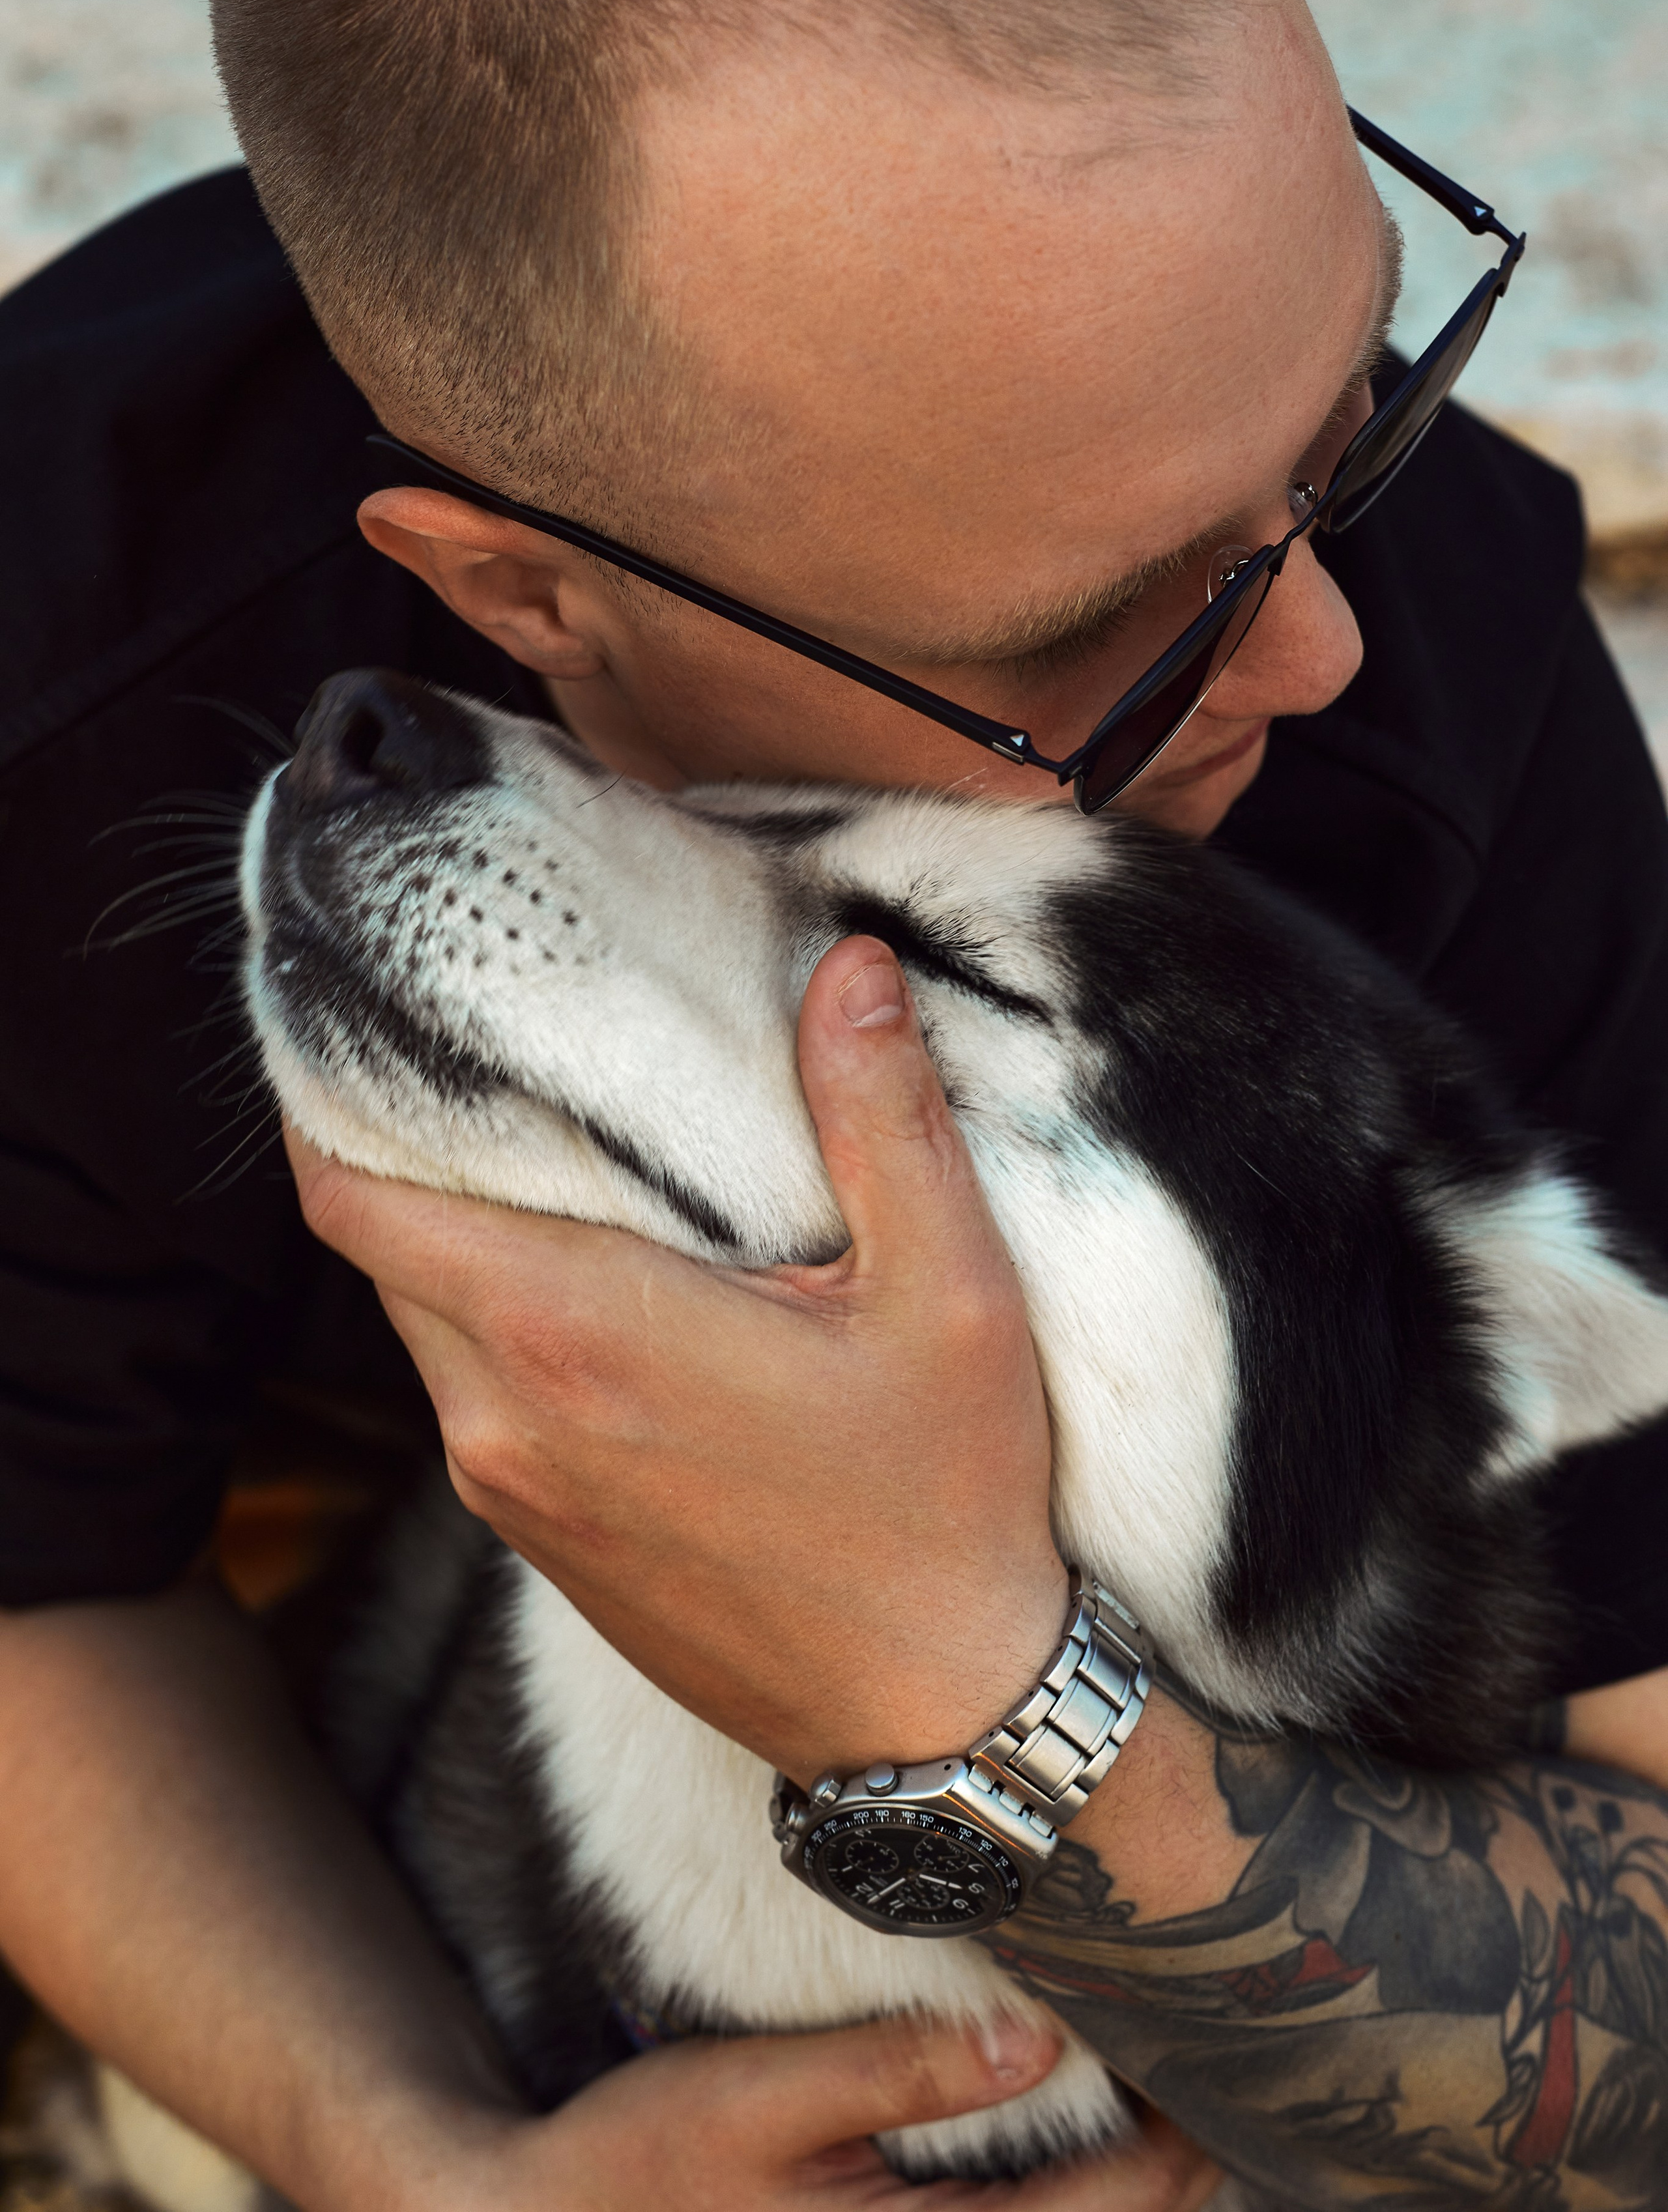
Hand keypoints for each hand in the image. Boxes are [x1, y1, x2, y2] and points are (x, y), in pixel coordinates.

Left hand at [288, 934, 1065, 1782]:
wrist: (933, 1722)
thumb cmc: (944, 1503)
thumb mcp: (947, 1293)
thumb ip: (883, 1115)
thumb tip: (850, 963)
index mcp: (575, 1334)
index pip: (355, 1199)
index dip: (327, 1100)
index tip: (359, 1019)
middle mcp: (503, 1418)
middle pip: (376, 1247)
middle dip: (398, 1148)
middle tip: (473, 1056)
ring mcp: (510, 1492)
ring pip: (419, 1323)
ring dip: (450, 1239)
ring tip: (543, 1157)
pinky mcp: (537, 1541)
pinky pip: (463, 1397)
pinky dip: (488, 1323)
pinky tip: (588, 1286)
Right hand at [436, 2018, 1222, 2211]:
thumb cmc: (641, 2166)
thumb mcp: (755, 2097)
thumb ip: (897, 2071)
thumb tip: (1038, 2039)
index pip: (1110, 2211)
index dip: (1181, 2129)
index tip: (1212, 2033)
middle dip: (1177, 2161)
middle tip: (1213, 2048)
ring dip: (1130, 2192)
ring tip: (1162, 2092)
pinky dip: (1067, 2207)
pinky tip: (1076, 2151)